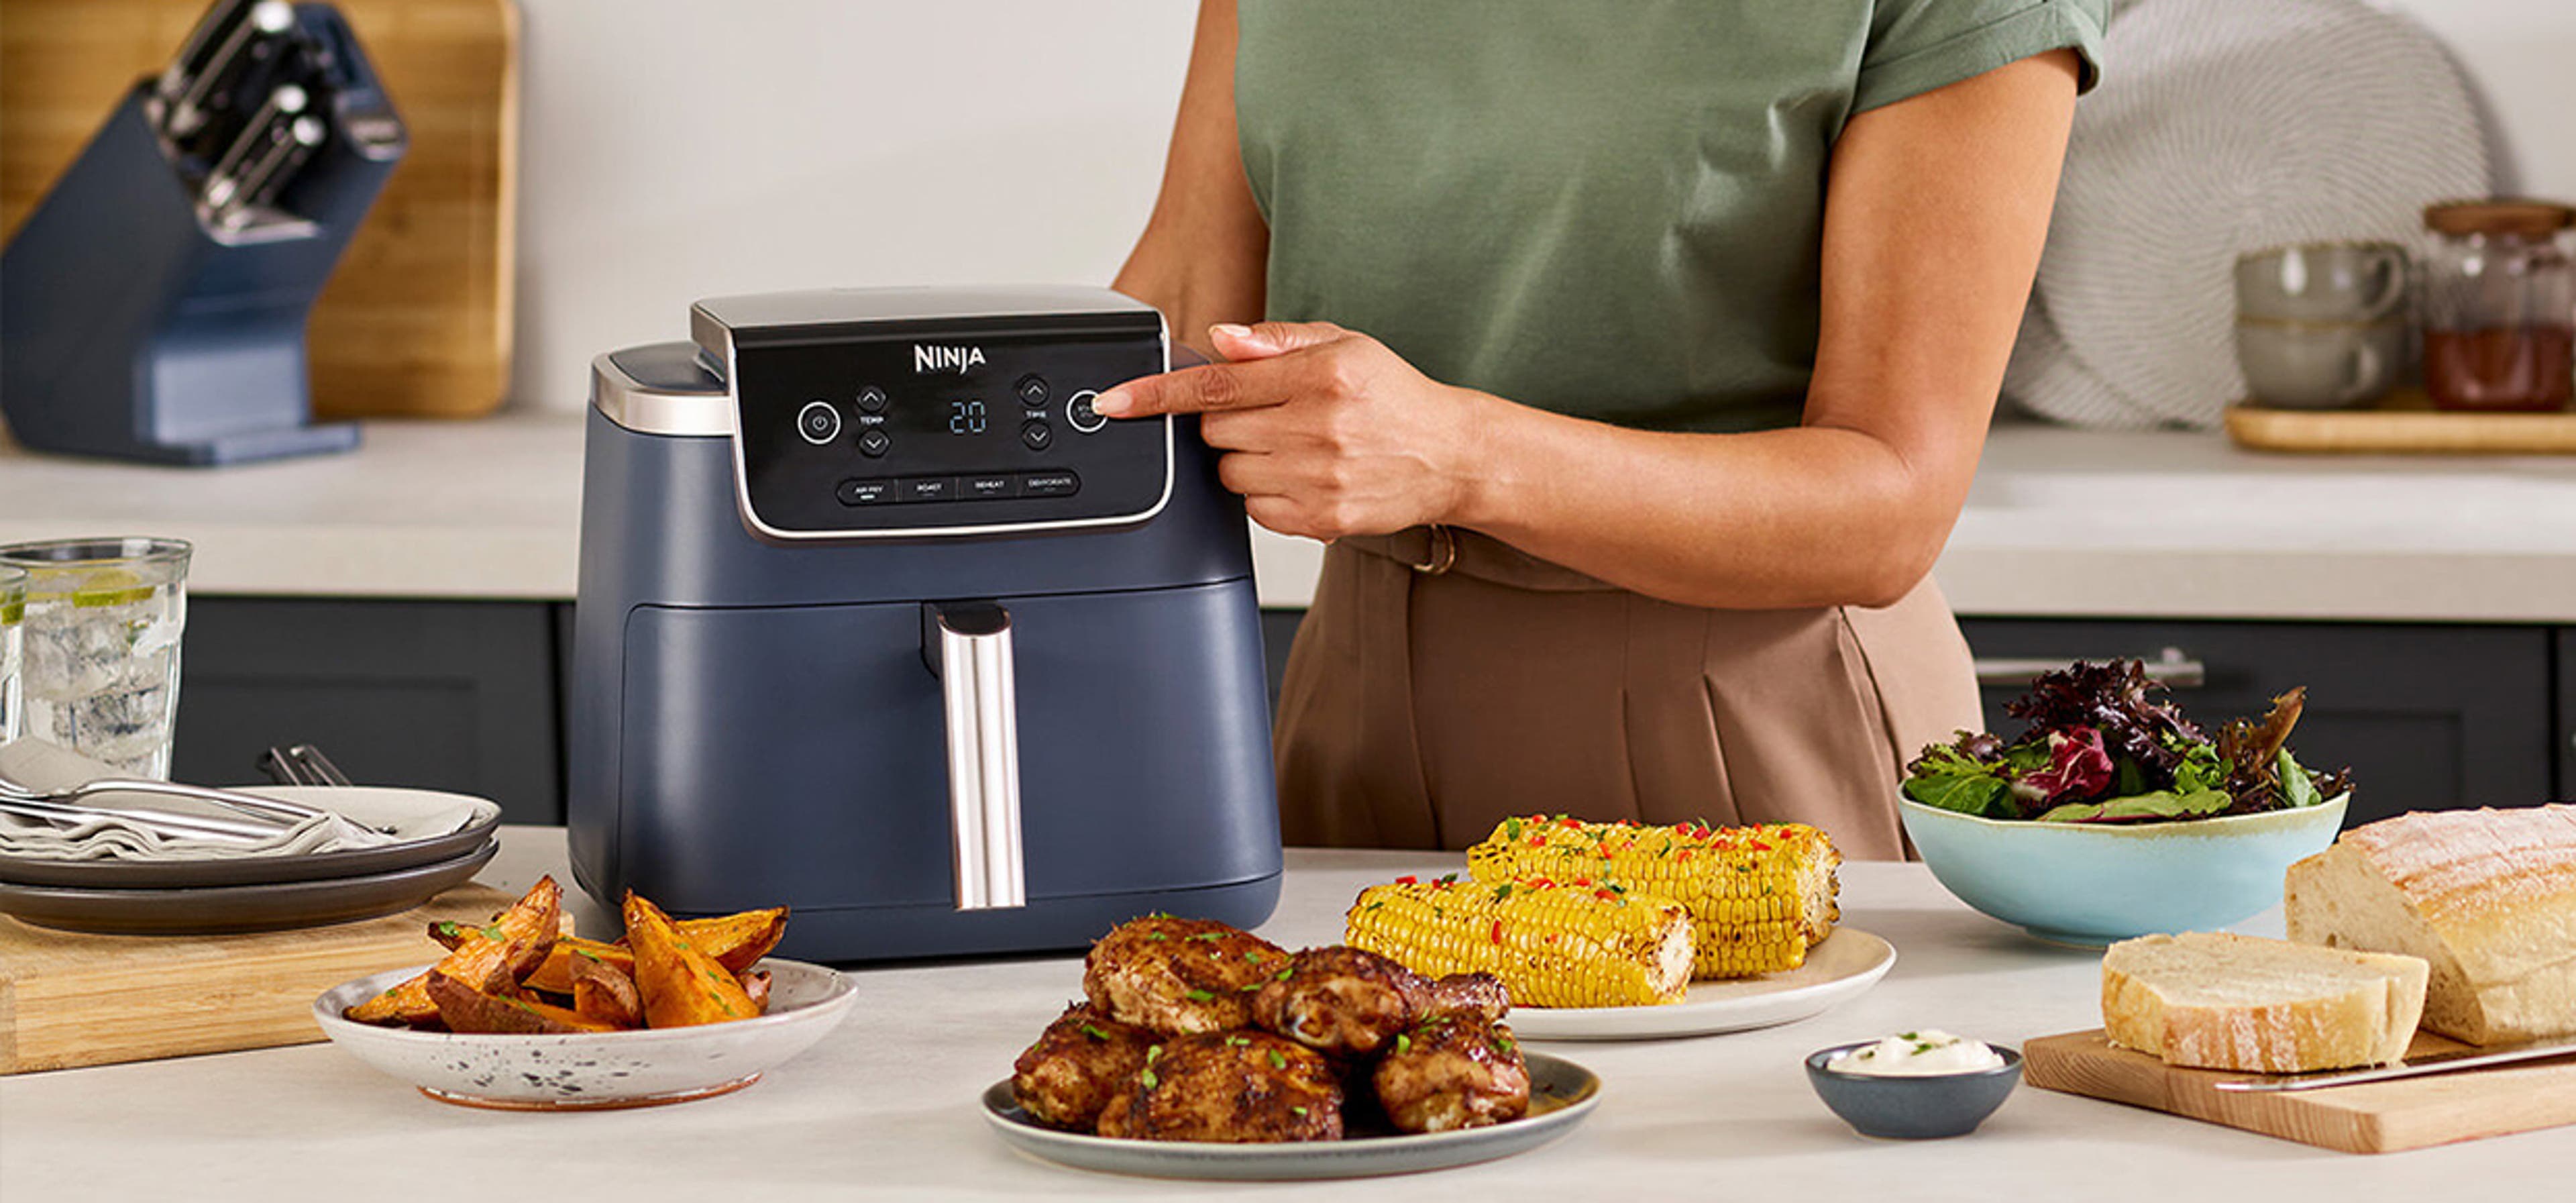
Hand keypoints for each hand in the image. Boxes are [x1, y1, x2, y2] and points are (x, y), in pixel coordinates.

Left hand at [1090, 322, 1491, 540]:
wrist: (1450, 455)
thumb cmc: (1391, 397)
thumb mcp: (1344, 345)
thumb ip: (1276, 340)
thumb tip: (1219, 338)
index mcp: (1321, 373)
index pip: (1217, 383)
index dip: (1155, 394)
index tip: (1113, 402)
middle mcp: (1319, 425)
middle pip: (1215, 430)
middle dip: (1226, 422)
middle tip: (1270, 415)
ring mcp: (1320, 476)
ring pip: (1230, 472)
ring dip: (1245, 459)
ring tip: (1292, 447)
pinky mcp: (1321, 517)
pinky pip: (1255, 509)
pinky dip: (1266, 493)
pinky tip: (1302, 476)